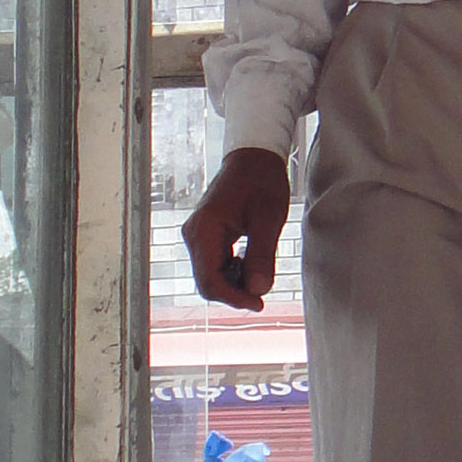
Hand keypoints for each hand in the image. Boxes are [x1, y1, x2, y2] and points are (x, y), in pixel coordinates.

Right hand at [183, 147, 291, 310]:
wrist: (254, 156)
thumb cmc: (262, 181)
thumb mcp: (268, 219)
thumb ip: (262, 256)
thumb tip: (257, 290)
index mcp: (203, 230)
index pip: (209, 281)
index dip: (233, 299)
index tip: (258, 304)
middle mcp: (194, 235)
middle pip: (207, 282)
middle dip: (234, 294)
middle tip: (262, 297)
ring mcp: (198, 236)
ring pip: (211, 276)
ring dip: (234, 284)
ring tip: (260, 274)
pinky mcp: (206, 236)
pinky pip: (215, 265)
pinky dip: (233, 272)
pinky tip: (251, 264)